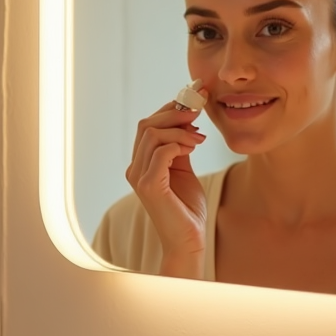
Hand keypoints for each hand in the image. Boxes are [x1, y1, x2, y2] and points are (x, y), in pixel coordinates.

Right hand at [126, 99, 208, 277]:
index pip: (149, 125)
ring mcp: (139, 177)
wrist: (189, 239)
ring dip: (180, 129)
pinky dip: (178, 144)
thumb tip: (187, 120)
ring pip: (152, 134)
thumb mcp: (184, 169)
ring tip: (200, 138)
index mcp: (141, 163)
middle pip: (147, 124)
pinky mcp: (150, 186)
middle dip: (175, 112)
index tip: (195, 95)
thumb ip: (180, 147)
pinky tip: (193, 148)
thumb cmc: (187, 208)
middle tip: (200, 109)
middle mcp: (135, 168)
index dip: (171, 108)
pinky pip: (161, 152)